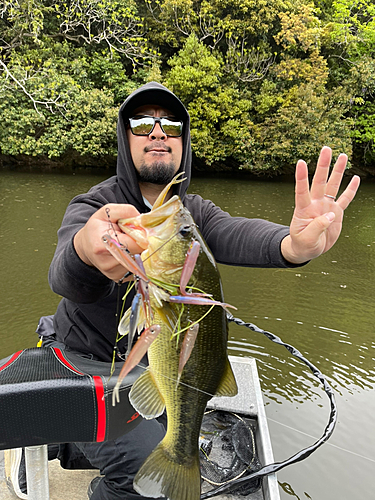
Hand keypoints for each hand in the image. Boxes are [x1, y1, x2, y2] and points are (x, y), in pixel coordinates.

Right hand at [74, 204, 142, 280]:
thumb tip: (142, 219)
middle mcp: (108, 263)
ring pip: (140, 262)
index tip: (140, 229)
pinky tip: (127, 253)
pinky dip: (136, 259)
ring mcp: (114, 273)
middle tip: (134, 236)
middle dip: (141, 243)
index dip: (142, 235)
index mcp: (103, 245)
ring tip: (128, 244)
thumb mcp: (106, 212)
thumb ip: (125, 211)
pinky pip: (136, 269)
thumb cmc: (96, 228)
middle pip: (139, 254)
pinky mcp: (119, 278)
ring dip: (139, 252)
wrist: (86, 246)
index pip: (134, 243)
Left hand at [281, 146, 360, 263]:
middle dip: (323, 165)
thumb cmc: (303, 244)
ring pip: (333, 186)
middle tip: (326, 148)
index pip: (301, 190)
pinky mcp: (336, 212)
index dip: (301, 177)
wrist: (309, 249)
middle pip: (320, 182)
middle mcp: (315, 204)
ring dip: (338, 171)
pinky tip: (355, 178)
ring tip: (342, 156)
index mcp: (304, 209)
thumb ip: (317, 227)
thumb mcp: (306, 239)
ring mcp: (326, 206)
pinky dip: (350, 189)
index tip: (301, 162)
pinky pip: (345, 199)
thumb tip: (331, 215)